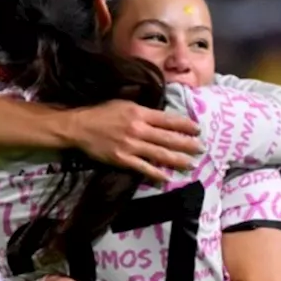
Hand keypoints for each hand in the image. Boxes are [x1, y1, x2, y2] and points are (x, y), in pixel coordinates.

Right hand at [67, 99, 203, 181]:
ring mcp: (131, 145)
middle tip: (201, 149)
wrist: (78, 127)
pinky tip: (167, 177)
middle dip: (187, 144)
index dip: (185, 125)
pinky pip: (143, 168)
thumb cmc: (102, 112)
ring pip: (160, 154)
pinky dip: (156, 173)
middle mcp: (138, 129)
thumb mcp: (124, 103)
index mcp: (139, 113)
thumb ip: (144, 111)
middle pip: (168, 138)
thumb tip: (162, 116)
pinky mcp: (122, 159)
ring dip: (177, 160)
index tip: (197, 130)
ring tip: (191, 164)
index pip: (168, 120)